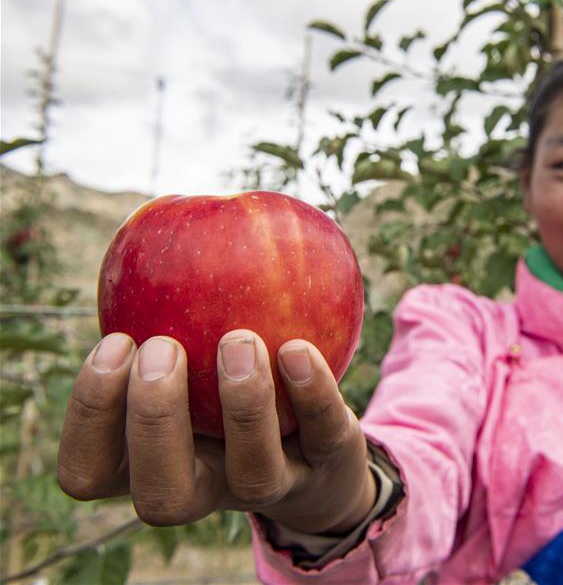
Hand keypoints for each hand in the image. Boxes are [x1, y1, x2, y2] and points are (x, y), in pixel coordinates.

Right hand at [57, 330, 375, 533]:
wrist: (317, 457)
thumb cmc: (228, 394)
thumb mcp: (191, 359)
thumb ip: (167, 312)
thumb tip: (159, 213)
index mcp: (152, 465)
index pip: (90, 471)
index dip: (91, 415)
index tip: (116, 340)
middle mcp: (206, 487)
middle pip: (161, 494)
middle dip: (153, 418)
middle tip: (163, 346)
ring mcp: (270, 484)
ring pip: (251, 476)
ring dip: (242, 404)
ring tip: (240, 339)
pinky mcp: (326, 464)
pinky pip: (321, 435)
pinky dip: (311, 392)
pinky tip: (298, 348)